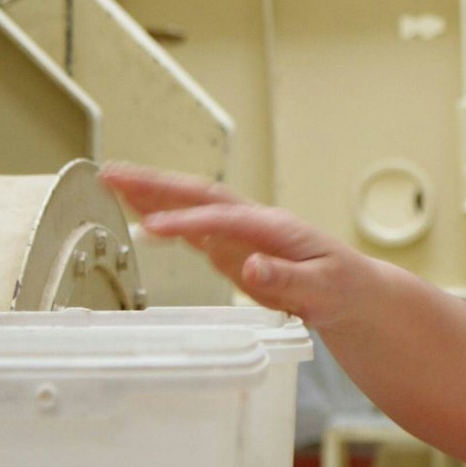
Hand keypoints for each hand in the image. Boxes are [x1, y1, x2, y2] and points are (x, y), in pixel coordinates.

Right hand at [99, 162, 387, 335]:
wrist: (354, 291)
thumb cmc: (343, 287)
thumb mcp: (323, 289)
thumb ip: (286, 279)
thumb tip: (249, 266)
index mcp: (274, 228)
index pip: (222, 220)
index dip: (186, 223)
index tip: (150, 229)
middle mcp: (253, 223)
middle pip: (199, 197)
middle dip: (156, 185)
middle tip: (112, 175)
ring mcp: (241, 233)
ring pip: (191, 206)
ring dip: (152, 193)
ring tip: (111, 181)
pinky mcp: (234, 247)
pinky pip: (193, 227)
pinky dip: (164, 216)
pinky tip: (138, 212)